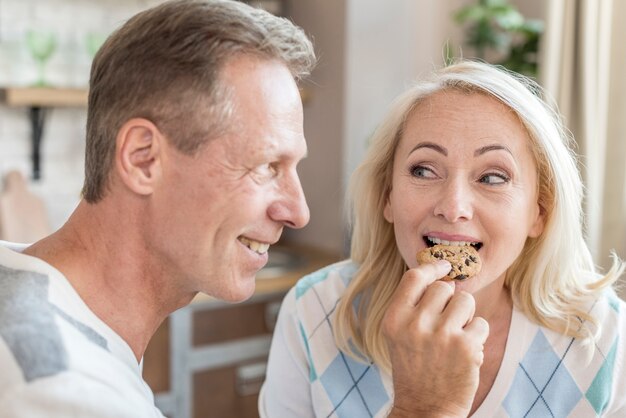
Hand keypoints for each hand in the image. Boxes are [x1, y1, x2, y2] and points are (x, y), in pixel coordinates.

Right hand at [382, 261, 488, 417]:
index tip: (445, 265)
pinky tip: (465, 353)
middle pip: (444, 287)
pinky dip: (478, 337)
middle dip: (450, 300)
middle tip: (447, 322)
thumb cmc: (414, 367)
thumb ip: (413, 305)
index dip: (433, 267)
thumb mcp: (399, 334)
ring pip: (465, 301)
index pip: (415, 277)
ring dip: (466, 317)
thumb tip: (443, 275)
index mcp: (395, 319)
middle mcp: (415, 324)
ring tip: (455, 338)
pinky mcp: (466, 347)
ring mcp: (441, 335)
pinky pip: (482, 323)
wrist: (425, 409)